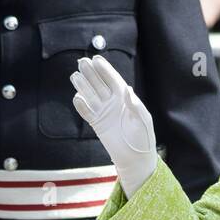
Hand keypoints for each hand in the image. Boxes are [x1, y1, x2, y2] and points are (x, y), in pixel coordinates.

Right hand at [70, 54, 157, 197]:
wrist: (135, 159)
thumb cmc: (144, 138)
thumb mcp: (144, 120)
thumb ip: (136, 105)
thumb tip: (127, 90)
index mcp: (126, 98)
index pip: (113, 80)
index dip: (105, 70)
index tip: (97, 59)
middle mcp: (113, 103)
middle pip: (99, 84)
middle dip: (91, 73)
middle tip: (82, 62)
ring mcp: (104, 113)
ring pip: (91, 95)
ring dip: (83, 86)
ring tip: (75, 76)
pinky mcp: (97, 124)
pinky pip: (87, 112)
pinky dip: (81, 106)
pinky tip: (77, 97)